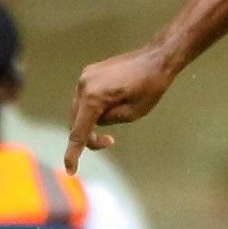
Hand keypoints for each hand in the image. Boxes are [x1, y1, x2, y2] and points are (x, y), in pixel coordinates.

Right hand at [63, 45, 178, 172]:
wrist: (157, 58)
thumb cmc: (151, 86)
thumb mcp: (133, 114)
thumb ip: (109, 121)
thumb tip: (97, 121)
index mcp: (94, 97)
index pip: (79, 132)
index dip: (73, 153)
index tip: (70, 169)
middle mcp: (84, 85)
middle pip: (75, 121)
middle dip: (88, 135)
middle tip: (110, 142)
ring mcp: (85, 77)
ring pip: (79, 109)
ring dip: (90, 120)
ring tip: (117, 117)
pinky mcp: (89, 73)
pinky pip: (85, 97)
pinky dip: (92, 107)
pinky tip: (113, 105)